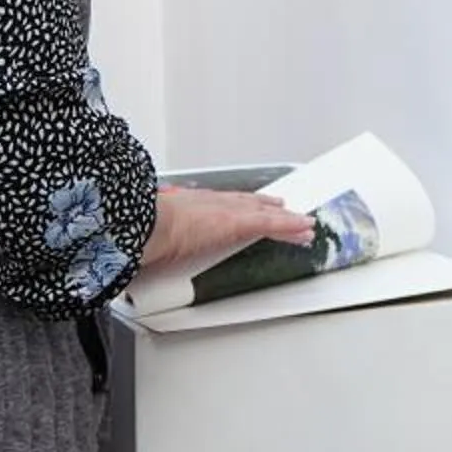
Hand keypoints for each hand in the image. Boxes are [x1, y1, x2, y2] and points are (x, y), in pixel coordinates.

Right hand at [141, 186, 314, 271]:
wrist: (149, 224)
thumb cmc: (147, 227)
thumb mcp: (155, 230)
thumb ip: (159, 239)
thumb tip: (150, 249)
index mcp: (195, 204)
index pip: (227, 202)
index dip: (244, 204)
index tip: (254, 205)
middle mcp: (215, 203)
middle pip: (250, 205)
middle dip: (269, 209)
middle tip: (285, 211)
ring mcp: (228, 212)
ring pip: (265, 215)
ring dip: (286, 220)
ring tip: (304, 225)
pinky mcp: (239, 223)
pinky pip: (271, 224)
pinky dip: (290, 225)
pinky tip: (304, 227)